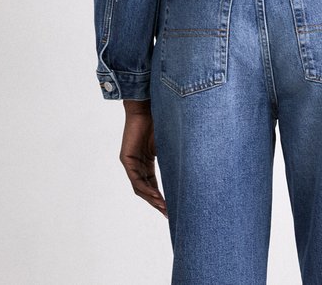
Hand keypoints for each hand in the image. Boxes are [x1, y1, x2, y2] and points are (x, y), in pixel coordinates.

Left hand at [119, 100, 167, 218]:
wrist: (147, 106)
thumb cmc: (160, 120)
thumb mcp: (169, 143)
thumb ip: (175, 156)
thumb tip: (195, 164)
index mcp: (147, 161)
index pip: (152, 184)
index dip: (161, 197)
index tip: (171, 209)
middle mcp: (137, 164)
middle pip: (146, 189)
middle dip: (157, 203)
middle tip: (168, 214)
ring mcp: (131, 162)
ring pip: (140, 187)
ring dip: (152, 199)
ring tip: (164, 208)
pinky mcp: (127, 159)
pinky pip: (136, 179)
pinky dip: (146, 189)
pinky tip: (156, 196)